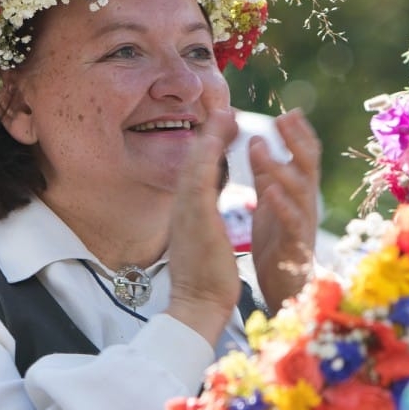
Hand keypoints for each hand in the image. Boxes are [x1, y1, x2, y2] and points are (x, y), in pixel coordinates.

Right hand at [166, 106, 242, 345]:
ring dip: (209, 137)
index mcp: (189, 209)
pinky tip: (215, 142)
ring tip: (224, 115)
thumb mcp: (205, 232)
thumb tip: (209, 193)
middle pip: (194, 160)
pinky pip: (198, 182)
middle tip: (223, 107)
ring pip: (194, 165)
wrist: (197, 302)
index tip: (224, 123)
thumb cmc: (205, 273)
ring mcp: (186, 211)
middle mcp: (184, 206)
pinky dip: (206, 159)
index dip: (211, 144)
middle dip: (209, 132)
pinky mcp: (195, 219)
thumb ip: (206, 210)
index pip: (199, 169)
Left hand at [249, 109, 321, 311]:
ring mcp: (303, 227)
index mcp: (298, 194)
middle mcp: (305, 206)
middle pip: (308, 167)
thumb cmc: (277, 247)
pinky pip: (292, 224)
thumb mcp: (270, 203)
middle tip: (283, 118)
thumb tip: (258, 138)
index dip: (298, 134)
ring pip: (300, 192)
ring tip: (259, 149)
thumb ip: (266, 174)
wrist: (282, 293)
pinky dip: (282, 206)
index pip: (304, 157)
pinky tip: (267, 192)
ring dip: (280, 168)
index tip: (287, 112)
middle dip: (297, 141)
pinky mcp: (295, 249)